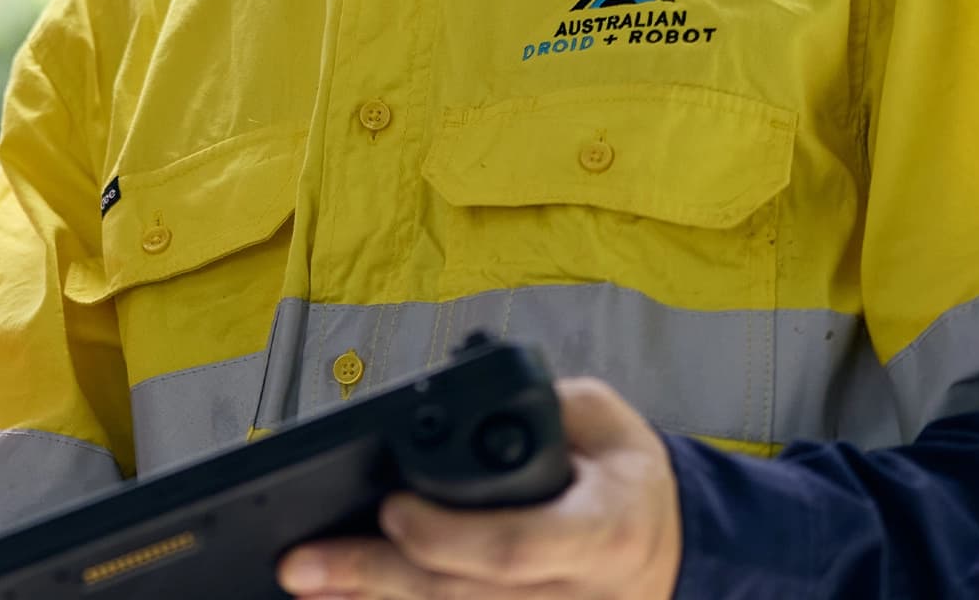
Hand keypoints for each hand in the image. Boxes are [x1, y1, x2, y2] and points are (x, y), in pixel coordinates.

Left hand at [274, 377, 681, 598]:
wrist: (674, 547)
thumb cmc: (629, 478)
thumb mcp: (606, 420)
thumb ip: (543, 407)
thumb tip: (460, 399)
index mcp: (605, 529)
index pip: (515, 546)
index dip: (446, 537)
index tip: (392, 508)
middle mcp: (579, 593)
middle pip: (465, 594)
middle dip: (376, 575)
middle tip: (304, 561)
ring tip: (310, 582)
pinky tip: (353, 598)